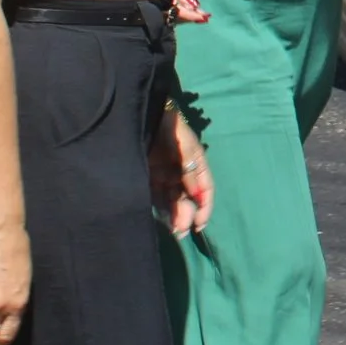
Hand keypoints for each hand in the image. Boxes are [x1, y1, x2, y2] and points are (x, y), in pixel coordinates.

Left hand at [150, 105, 213, 236]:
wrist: (140, 113)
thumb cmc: (168, 126)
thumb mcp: (184, 146)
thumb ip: (190, 169)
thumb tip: (196, 195)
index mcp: (195, 161)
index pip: (205, 188)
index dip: (205, 207)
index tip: (199, 224)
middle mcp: (181, 170)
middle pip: (188, 197)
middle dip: (187, 214)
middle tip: (180, 231)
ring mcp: (163, 173)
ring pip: (172, 199)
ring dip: (174, 215)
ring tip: (173, 230)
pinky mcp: (146, 176)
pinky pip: (155, 196)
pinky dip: (160, 209)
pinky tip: (161, 220)